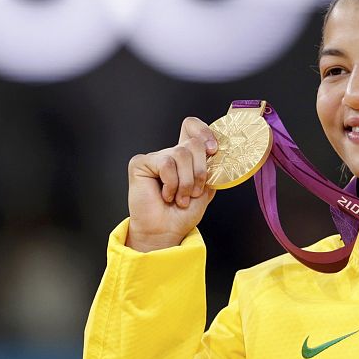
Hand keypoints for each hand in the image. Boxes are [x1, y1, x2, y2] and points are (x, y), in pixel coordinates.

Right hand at [126, 117, 217, 251]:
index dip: (204, 132)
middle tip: (194, 192)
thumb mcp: (206, 190)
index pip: (191, 126)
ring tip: (180, 198)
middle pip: (193, 143)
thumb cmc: (182, 214)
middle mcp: (171, 153)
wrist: (166, 232)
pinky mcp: (141, 163)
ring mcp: (156, 157)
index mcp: (187, 157)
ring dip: (186, 183)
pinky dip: (171, 183)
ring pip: (181, 154)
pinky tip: (166, 195)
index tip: (213, 150)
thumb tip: (217, 154)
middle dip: (200, 172)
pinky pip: (166, 164)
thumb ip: (212, 170)